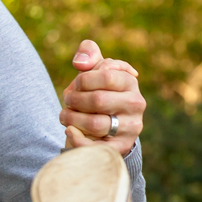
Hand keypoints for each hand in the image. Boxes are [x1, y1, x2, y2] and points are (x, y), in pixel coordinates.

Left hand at [59, 40, 144, 155]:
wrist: (107, 124)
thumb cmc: (97, 90)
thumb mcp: (95, 69)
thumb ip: (88, 53)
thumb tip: (80, 63)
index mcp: (130, 82)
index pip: (106, 75)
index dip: (83, 79)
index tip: (76, 85)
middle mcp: (136, 104)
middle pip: (98, 100)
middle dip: (75, 99)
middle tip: (67, 100)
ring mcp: (131, 127)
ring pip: (95, 124)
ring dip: (72, 118)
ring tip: (65, 115)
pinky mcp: (121, 147)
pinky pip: (96, 147)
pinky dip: (77, 138)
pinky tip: (70, 130)